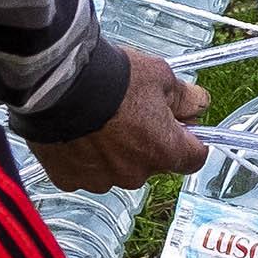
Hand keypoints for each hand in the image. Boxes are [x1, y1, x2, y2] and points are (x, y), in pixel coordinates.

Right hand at [36, 48, 207, 190]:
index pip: (194, 159)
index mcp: (164, 151)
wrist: (58, 84)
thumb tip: (199, 105)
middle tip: (132, 113)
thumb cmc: (113, 79)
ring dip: (114, 152)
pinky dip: (84, 157)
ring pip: (117, 169)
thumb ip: (185, 97)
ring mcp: (100, 180)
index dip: (190, 140)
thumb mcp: (161, 76)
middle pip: (152, 163)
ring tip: (100, 121)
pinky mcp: (69, 179)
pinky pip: (84, 172)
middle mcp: (135, 174)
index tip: (181, 125)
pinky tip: (78, 132)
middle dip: (147, 142)